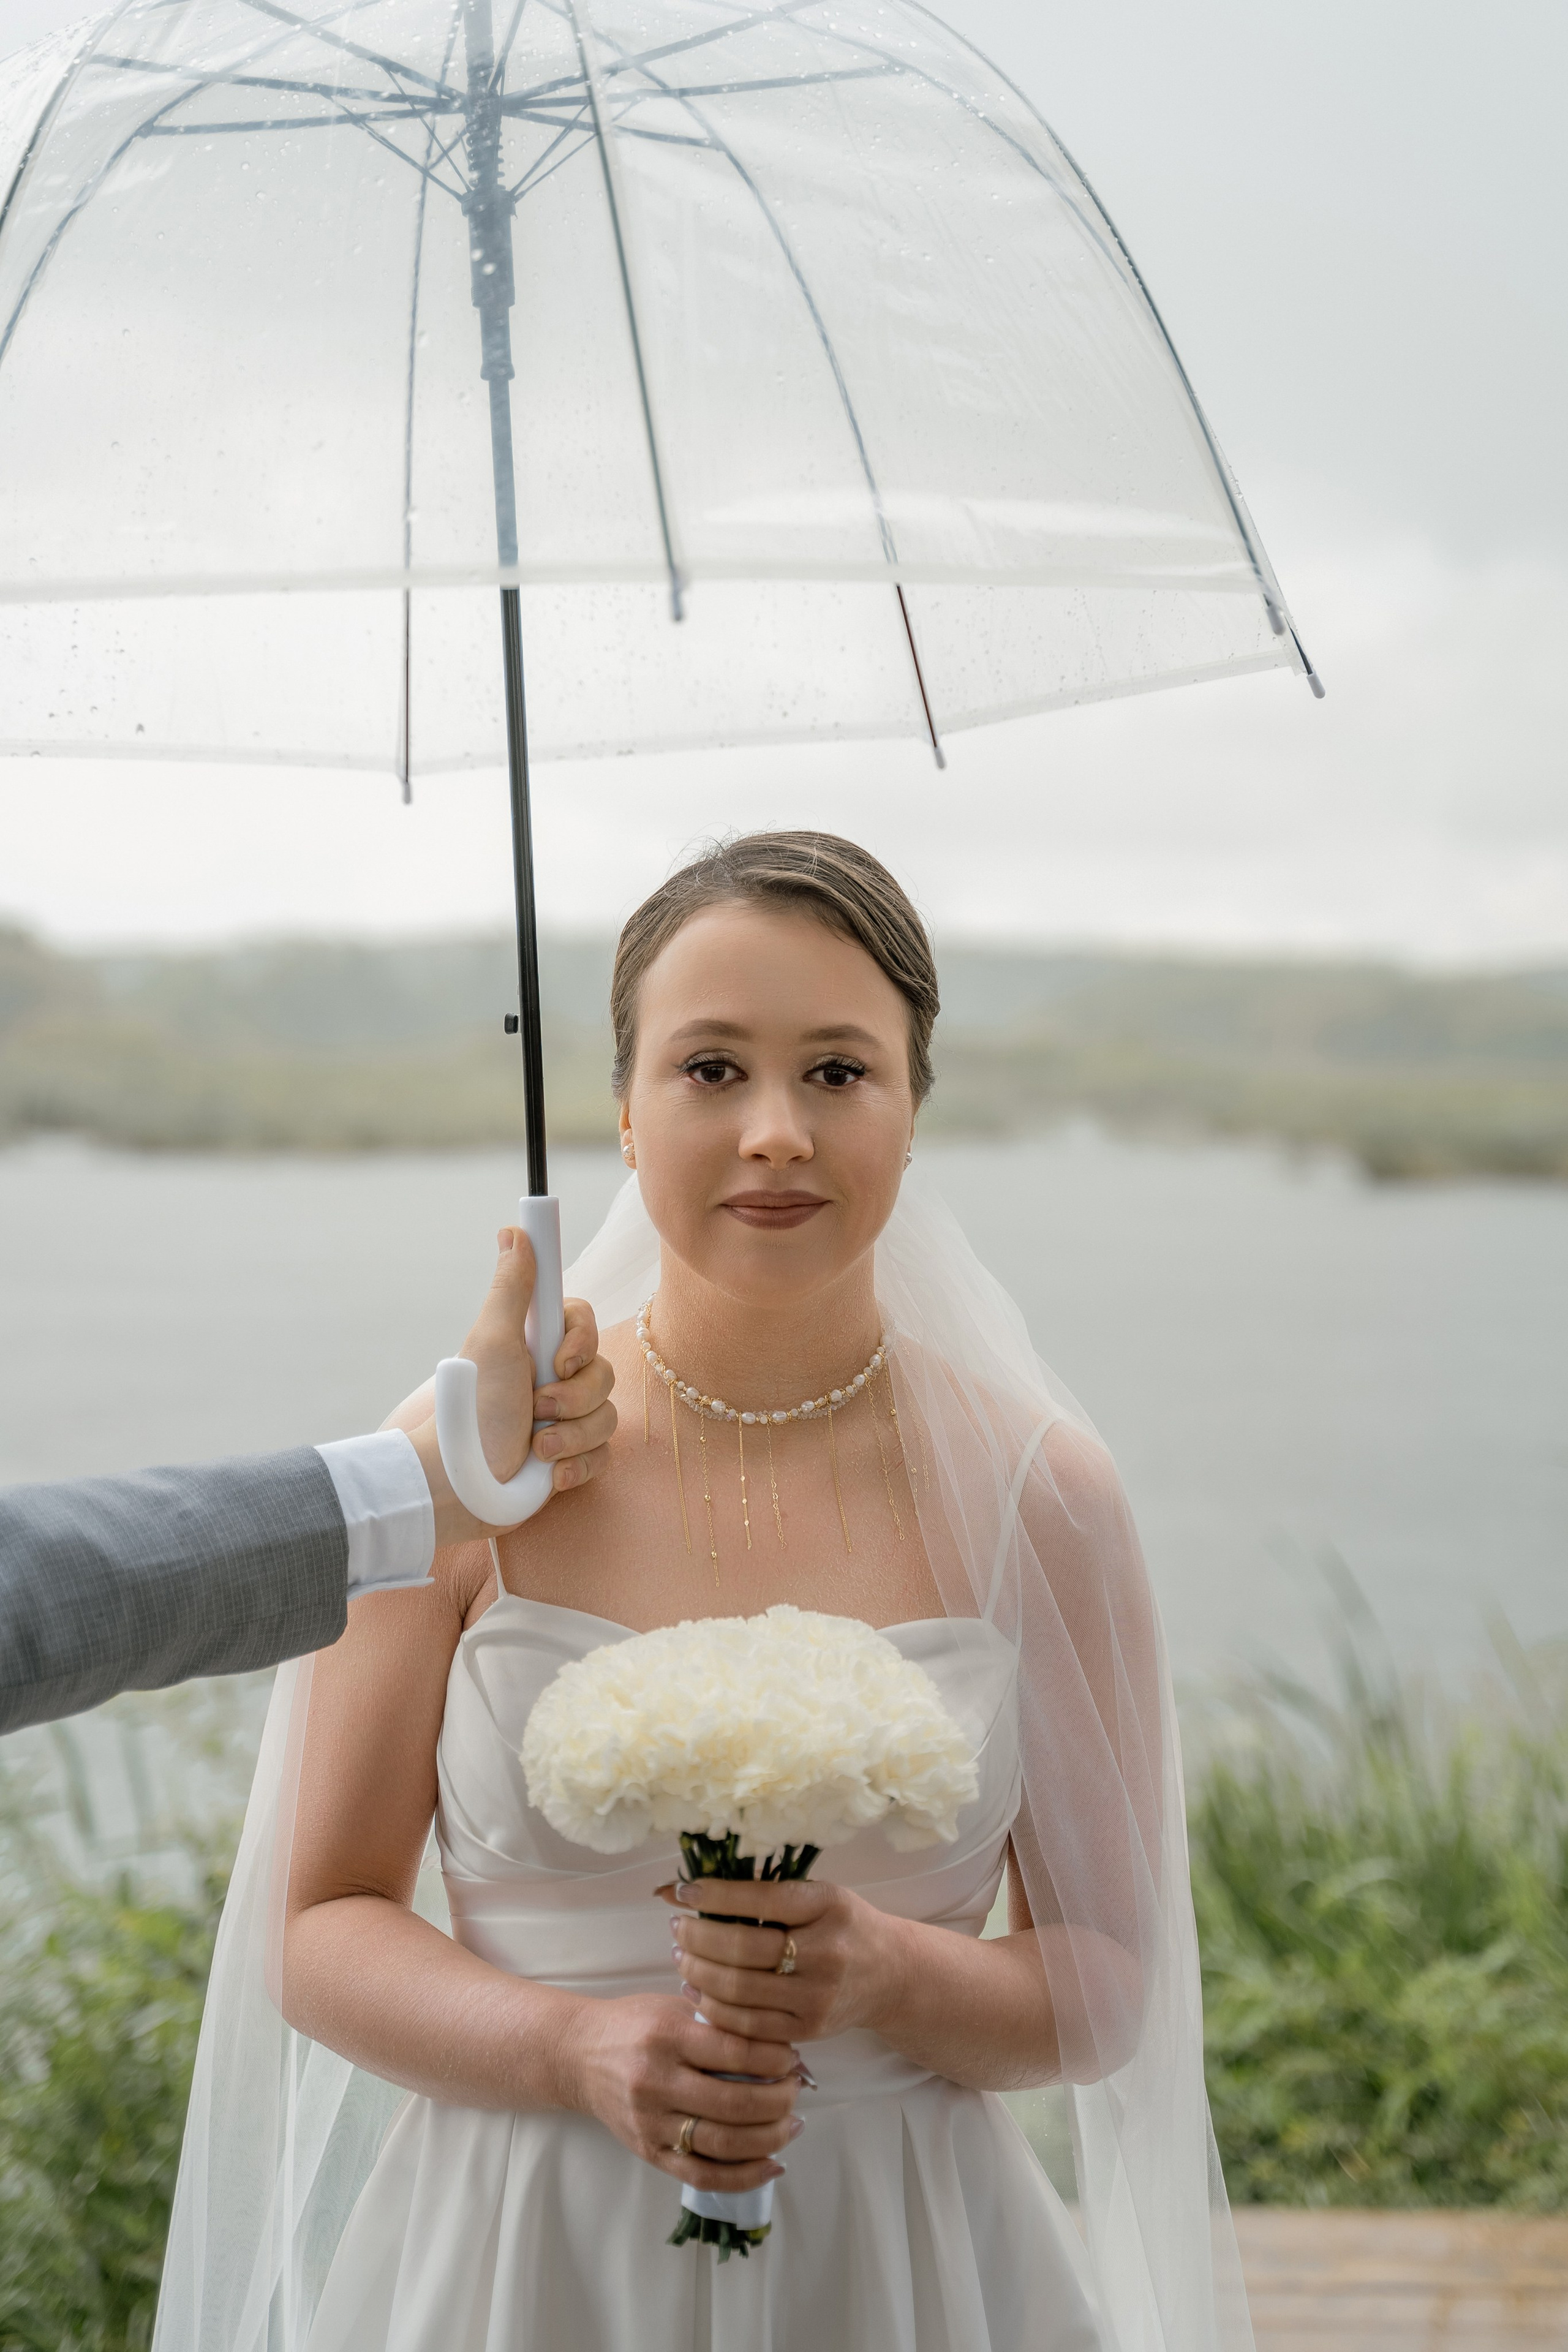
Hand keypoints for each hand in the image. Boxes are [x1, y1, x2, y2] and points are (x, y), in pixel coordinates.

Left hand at [403, 1228, 616, 1543]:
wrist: (461, 1485)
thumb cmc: (471, 1410)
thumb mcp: (493, 1342)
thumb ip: (512, 1288)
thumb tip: (514, 1231)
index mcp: (536, 1346)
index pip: (585, 1323)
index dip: (582, 1342)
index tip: (561, 1361)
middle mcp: (554, 1379)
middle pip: (603, 1373)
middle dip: (572, 1399)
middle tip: (536, 1409)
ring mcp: (566, 1419)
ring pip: (607, 1417)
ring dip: (570, 1436)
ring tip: (536, 1448)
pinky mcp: (572, 1457)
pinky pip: (603, 1455)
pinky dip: (575, 1466)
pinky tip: (547, 1474)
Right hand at [563, 1993, 802, 2193]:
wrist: (579, 2054)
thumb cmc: (635, 2024)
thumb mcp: (674, 2007)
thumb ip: (721, 2025)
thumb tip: (782, 2049)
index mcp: (668, 2036)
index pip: (735, 2052)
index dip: (775, 2059)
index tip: (792, 2059)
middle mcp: (657, 2081)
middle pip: (734, 2104)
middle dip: (779, 2102)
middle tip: (797, 2092)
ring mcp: (651, 2123)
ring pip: (723, 2144)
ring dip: (770, 2139)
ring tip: (792, 2125)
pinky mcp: (649, 2152)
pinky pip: (702, 2175)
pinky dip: (744, 2176)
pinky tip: (772, 2164)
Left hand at [660, 1877, 905, 2047]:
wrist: (891, 1975)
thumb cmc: (842, 1926)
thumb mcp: (819, 1896)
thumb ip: (764, 1891)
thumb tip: (688, 1886)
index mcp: (829, 1905)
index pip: (763, 1899)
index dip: (715, 1895)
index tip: (683, 1891)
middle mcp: (827, 1953)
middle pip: (743, 1949)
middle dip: (696, 1937)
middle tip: (677, 1928)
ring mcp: (817, 1997)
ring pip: (738, 1990)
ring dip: (697, 1970)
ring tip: (681, 1955)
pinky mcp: (807, 2030)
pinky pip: (746, 2025)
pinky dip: (711, 2006)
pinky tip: (696, 1988)